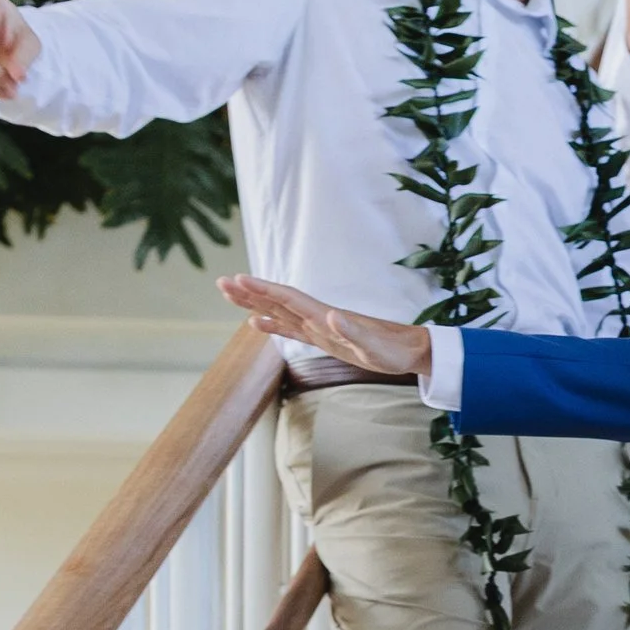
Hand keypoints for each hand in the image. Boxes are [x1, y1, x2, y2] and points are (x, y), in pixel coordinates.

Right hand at [220, 275, 429, 380]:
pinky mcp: (322, 338)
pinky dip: (272, 324)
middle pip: (276, 300)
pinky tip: (256, 323)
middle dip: (250, 291)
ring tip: (229, 295)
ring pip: (279, 311)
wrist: (408, 350)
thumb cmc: (392, 350)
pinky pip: (291, 329)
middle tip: (221, 282)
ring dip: (255, 303)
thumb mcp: (373, 346)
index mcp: (324, 316)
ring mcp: (318, 327)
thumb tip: (331, 317)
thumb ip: (352, 331)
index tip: (238, 279)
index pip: (287, 298)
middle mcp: (317, 317)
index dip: (263, 289)